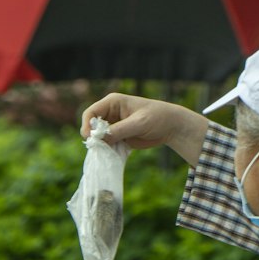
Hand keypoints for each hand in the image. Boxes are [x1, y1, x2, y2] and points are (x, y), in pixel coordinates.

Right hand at [79, 93, 209, 163]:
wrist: (171, 126)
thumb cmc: (156, 117)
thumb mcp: (138, 123)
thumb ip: (119, 130)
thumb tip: (100, 139)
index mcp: (112, 103)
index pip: (91, 113)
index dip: (87, 125)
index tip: (90, 138)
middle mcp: (110, 114)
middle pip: (92, 126)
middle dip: (93, 138)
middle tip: (99, 149)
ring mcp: (114, 127)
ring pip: (99, 138)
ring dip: (101, 146)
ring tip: (108, 153)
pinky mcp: (119, 138)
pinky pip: (108, 146)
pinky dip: (108, 152)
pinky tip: (114, 156)